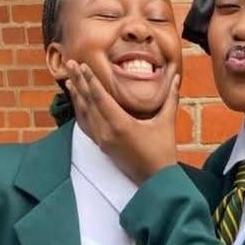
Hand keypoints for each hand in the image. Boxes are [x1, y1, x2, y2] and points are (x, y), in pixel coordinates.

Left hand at [65, 60, 179, 184]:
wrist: (155, 180)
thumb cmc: (162, 152)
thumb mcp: (166, 123)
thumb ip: (170, 99)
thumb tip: (175, 78)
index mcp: (121, 125)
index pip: (100, 97)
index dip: (91, 80)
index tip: (83, 65)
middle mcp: (106, 132)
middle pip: (88, 103)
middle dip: (79, 82)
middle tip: (70, 64)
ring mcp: (102, 141)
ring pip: (84, 115)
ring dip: (77, 96)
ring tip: (70, 80)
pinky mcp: (102, 147)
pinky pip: (86, 126)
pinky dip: (80, 113)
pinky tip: (78, 104)